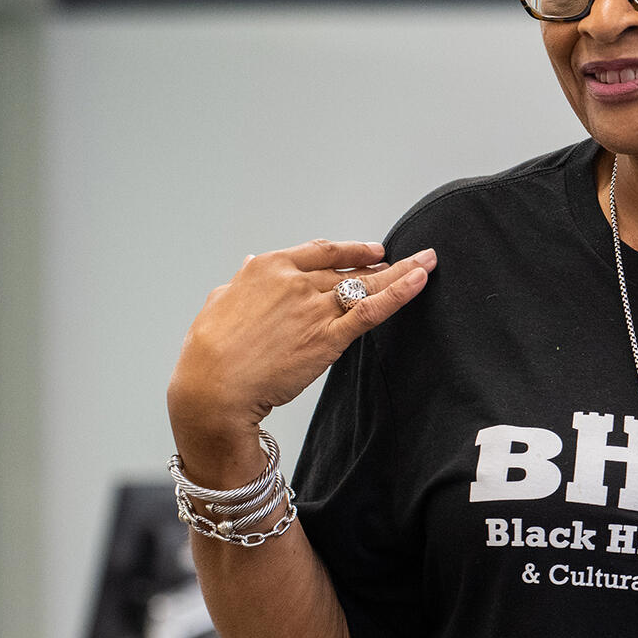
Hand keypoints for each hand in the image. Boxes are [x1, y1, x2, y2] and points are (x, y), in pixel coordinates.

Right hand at [167, 239, 436, 481]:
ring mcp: (315, 308)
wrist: (214, 387)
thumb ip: (241, 282)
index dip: (350, 251)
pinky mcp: (330, 337)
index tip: (372, 251)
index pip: (320, 252)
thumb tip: (250, 264)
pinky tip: (420, 281)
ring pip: (368, 284)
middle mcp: (295, 282)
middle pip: (350, 268)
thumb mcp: (219, 302)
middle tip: (413, 257)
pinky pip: (373, 310)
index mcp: (267, 268)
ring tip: (429, 261)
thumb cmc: (209, 352)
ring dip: (403, 271)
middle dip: (384, 263)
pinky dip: (400, 293)